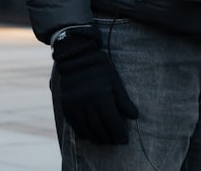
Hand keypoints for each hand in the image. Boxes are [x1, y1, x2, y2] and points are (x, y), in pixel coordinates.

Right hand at [52, 26, 138, 144]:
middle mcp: (87, 103)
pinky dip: (82, 132)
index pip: (112, 123)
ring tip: (103, 141)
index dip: (119, 134)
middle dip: (109, 138)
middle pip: (100, 128)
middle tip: (115, 142)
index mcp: (101, 97)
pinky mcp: (66, 104)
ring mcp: (75, 105)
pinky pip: (74, 124)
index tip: (124, 140)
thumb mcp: (115, 81)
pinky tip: (88, 136)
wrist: (76, 56)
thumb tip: (134, 116)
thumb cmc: (100, 68)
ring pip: (86, 129)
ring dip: (96, 138)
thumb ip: (123, 100)